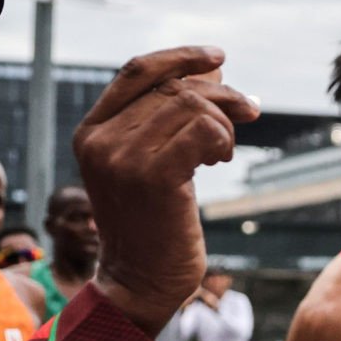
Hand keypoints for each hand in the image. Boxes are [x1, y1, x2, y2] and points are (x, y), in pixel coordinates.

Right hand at [76, 48, 261, 333]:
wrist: (140, 283)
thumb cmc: (152, 226)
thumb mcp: (148, 164)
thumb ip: (165, 121)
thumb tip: (212, 73)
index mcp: (91, 132)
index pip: (137, 71)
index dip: (181, 57)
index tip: (219, 58)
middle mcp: (100, 140)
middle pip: (173, 87)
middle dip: (220, 96)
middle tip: (249, 111)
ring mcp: (122, 157)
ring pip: (193, 107)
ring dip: (224, 125)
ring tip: (223, 153)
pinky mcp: (153, 176)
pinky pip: (206, 131)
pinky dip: (224, 140)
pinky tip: (220, 161)